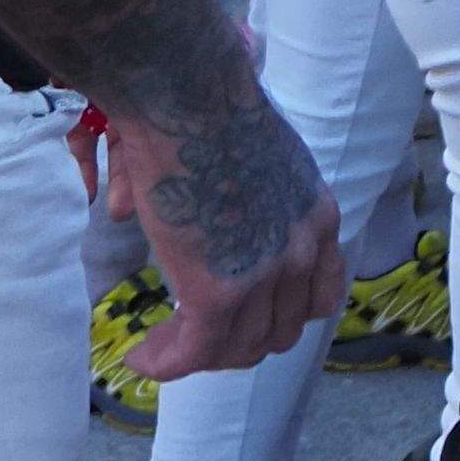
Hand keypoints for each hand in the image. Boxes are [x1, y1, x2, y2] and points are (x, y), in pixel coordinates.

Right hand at [102, 96, 341, 380]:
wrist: (189, 97)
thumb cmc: (209, 111)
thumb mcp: (254, 157)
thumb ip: (237, 199)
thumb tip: (151, 210)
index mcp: (317, 216)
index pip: (319, 296)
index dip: (281, 315)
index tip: (247, 318)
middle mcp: (302, 249)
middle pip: (279, 331)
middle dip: (238, 343)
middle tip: (195, 339)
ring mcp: (265, 273)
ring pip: (239, 349)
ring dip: (199, 357)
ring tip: (163, 349)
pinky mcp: (219, 291)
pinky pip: (194, 352)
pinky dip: (165, 363)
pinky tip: (141, 358)